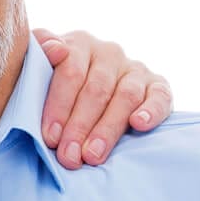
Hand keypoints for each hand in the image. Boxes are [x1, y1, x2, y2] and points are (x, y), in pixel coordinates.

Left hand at [34, 29, 172, 167]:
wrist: (89, 93)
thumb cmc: (56, 87)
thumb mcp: (39, 68)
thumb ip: (39, 52)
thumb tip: (56, 50)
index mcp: (79, 44)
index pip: (70, 72)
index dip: (59, 106)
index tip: (50, 137)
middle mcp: (109, 52)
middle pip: (97, 89)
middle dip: (80, 126)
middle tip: (69, 156)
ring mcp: (135, 69)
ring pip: (126, 96)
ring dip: (108, 128)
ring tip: (93, 155)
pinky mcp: (158, 85)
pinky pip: (160, 96)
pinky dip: (152, 111)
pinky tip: (139, 125)